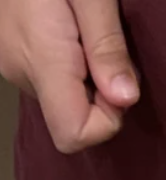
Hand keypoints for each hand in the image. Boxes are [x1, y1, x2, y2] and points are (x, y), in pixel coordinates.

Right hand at [0, 0, 138, 153]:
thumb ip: (106, 46)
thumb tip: (126, 100)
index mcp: (41, 61)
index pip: (73, 134)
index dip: (106, 122)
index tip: (118, 84)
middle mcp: (21, 72)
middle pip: (69, 118)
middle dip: (100, 98)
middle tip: (106, 47)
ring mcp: (10, 63)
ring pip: (60, 98)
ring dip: (85, 79)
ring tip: (86, 31)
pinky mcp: (8, 50)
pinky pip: (47, 77)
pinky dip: (69, 66)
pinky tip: (70, 30)